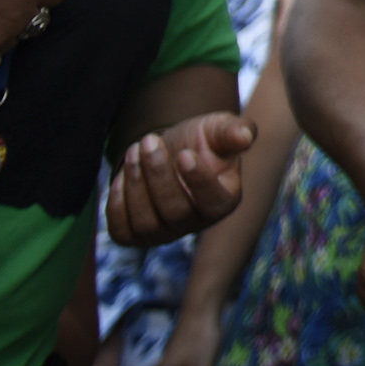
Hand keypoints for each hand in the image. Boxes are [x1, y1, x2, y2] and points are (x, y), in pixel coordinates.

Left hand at [105, 113, 257, 245]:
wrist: (169, 151)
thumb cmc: (200, 141)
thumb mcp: (218, 129)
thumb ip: (235, 130)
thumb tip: (246, 136)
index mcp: (223, 201)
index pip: (213, 202)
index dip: (198, 181)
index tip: (184, 154)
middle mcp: (196, 224)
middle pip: (175, 212)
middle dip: (158, 175)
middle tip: (148, 141)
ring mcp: (164, 234)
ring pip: (146, 223)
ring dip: (136, 185)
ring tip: (134, 151)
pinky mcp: (135, 236)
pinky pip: (122, 230)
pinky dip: (117, 203)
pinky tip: (122, 175)